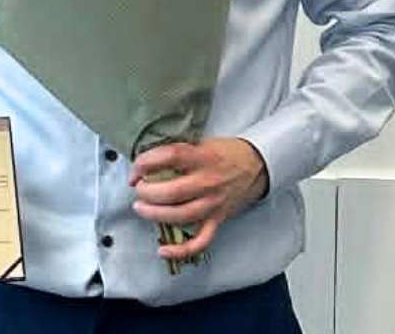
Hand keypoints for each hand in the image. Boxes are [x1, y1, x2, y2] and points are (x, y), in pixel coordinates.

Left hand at [129, 137, 270, 262]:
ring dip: (154, 214)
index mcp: (204, 157)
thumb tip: (149, 161)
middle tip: (138, 189)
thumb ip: (181, 151)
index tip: (136, 169)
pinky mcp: (217, 220)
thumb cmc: (227, 152)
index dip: (146, 162)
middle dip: (146, 192)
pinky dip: (180, 250)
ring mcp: (213, 204)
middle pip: (171, 192)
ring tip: (141, 208)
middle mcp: (208, 182)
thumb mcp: (204, 143)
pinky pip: (200, 241)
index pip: (170, 157)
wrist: (258, 165)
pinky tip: (162, 249)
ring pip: (180, 216)